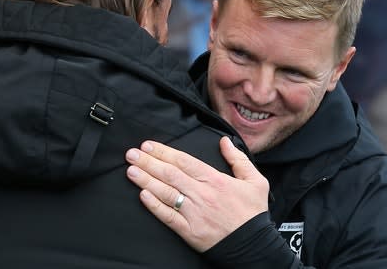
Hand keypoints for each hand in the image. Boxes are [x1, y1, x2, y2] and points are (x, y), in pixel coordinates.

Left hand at [125, 136, 269, 251]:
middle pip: (170, 174)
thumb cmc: (252, 214)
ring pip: (166, 192)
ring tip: (131, 170)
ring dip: (146, 180)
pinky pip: (168, 216)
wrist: (253, 246)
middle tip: (132, 154)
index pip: (184, 161)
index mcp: (215, 180)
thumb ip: (238, 159)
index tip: (149, 145)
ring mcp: (194, 213)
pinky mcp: (189, 231)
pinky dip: (154, 206)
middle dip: (148, 162)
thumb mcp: (255, 181)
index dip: (164, 152)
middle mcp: (202, 194)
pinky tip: (143, 196)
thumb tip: (224, 142)